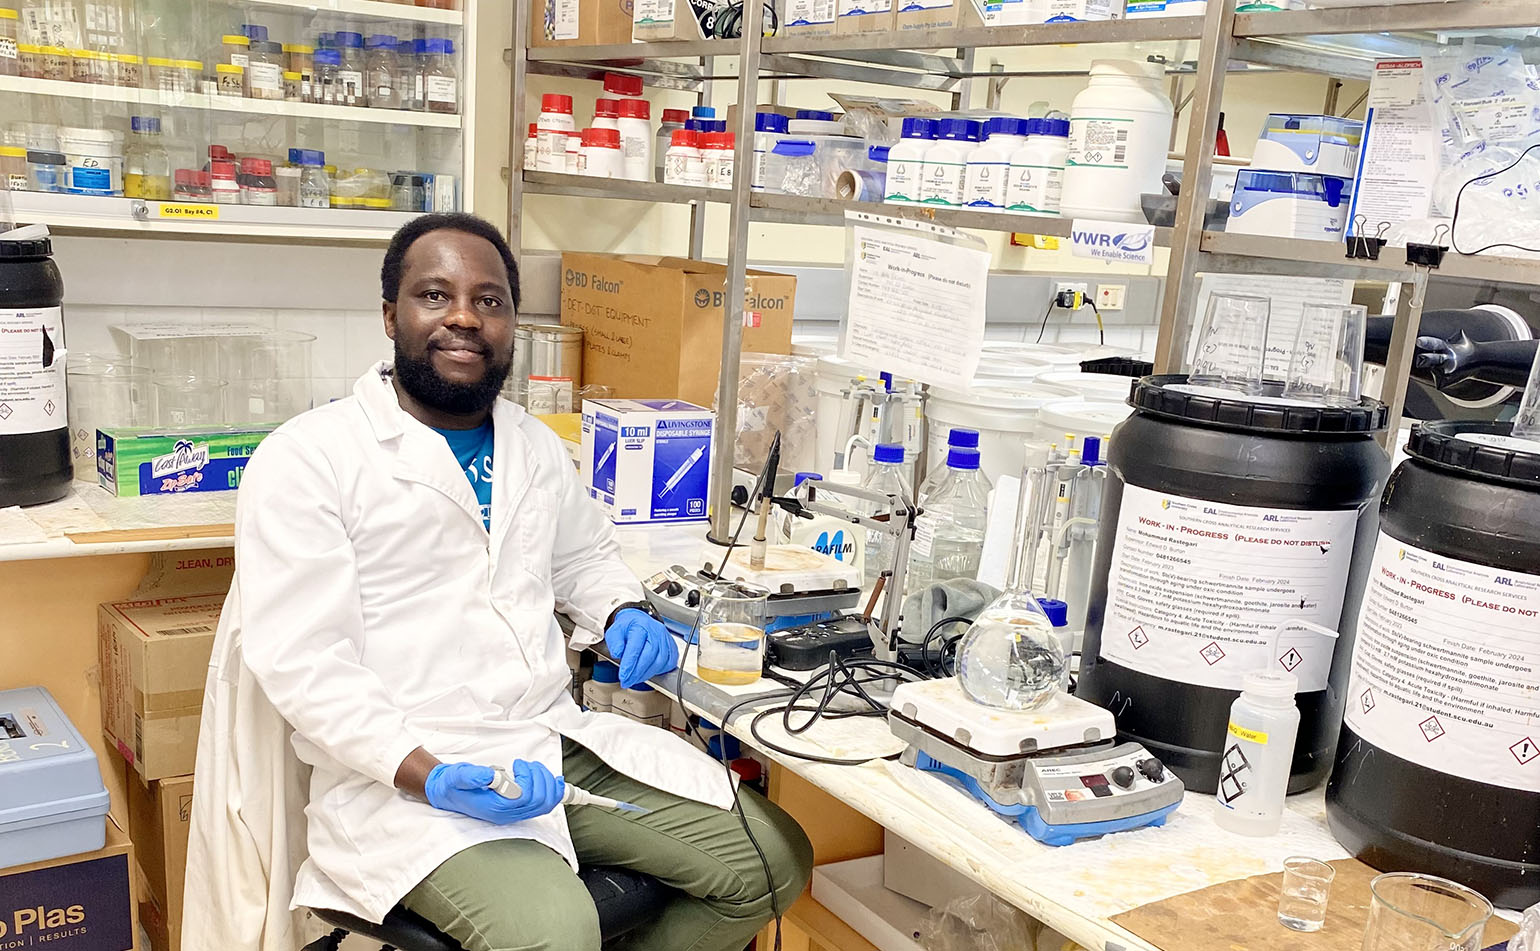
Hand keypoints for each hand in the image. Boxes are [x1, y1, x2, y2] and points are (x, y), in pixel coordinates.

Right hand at [423, 760, 565, 823]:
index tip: (517, 765)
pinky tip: (554, 780)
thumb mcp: (457, 776)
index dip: (528, 779)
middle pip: (540, 801)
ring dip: (547, 781)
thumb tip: (490, 775)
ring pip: (546, 803)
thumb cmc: (454, 785)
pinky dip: (555, 791)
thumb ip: (471, 776)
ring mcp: (515, 813)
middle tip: (525, 765)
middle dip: (539, 777)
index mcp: (495, 808)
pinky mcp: (519, 807)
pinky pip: (545, 804)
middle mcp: (507, 814)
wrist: (449, 792)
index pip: (524, 798)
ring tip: (532, 768)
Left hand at [604, 608, 678, 687]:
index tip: (623, 676)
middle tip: (627, 681)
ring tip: (635, 679)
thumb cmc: (628, 628)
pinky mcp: (672, 648)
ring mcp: (666, 640)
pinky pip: (669, 664)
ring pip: (660, 662)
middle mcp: (656, 631)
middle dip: (637, 673)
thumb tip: (618, 653)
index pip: (636, 647)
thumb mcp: (614, 632)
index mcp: (641, 626)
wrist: (640, 622)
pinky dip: (658, 671)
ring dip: (646, 674)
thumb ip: (614, 643)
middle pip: (649, 656)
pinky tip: (647, 673)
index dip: (629, 664)